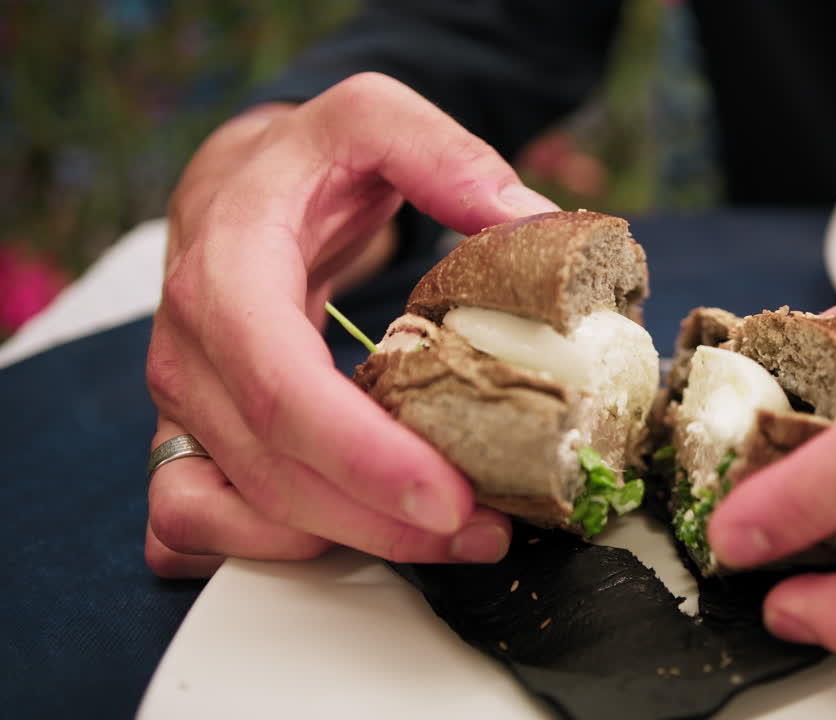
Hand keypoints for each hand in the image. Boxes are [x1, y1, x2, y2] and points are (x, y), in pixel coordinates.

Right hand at [145, 73, 558, 577]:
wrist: (237, 188)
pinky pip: (192, 525)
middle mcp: (189, 349)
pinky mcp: (185, 436)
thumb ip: (445, 155)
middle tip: (484, 532)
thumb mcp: (371, 121)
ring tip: (447, 538)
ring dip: (344, 542)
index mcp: (228, 271)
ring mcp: (177, 402)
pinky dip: (267, 550)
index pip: (281, 386)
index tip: (450, 498)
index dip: (362, 456)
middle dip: (382, 520)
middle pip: (273, 469)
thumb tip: (528, 224)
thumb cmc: (307, 164)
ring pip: (236, 512)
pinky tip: (352, 535)